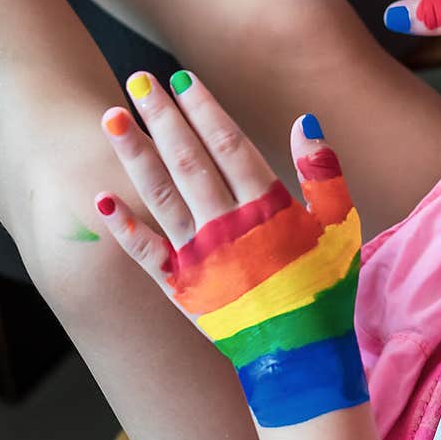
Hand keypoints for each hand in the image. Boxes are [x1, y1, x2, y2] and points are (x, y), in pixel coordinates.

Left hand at [94, 70, 368, 427]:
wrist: (299, 359)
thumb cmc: (324, 292)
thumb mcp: (341, 231)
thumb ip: (325, 175)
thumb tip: (305, 121)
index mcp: (268, 210)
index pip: (229, 146)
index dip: (204, 110)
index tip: (182, 80)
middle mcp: (227, 227)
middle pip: (188, 161)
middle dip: (162, 118)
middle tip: (138, 81)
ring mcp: (199, 257)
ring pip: (160, 195)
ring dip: (134, 155)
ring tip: (111, 118)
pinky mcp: (180, 288)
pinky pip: (145, 252)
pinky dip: (122, 225)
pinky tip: (99, 197)